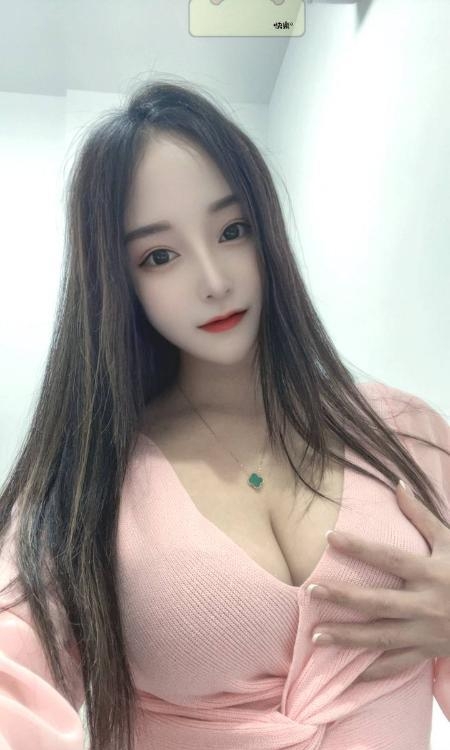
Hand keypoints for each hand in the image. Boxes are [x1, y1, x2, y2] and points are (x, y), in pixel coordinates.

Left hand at [307, 480, 449, 682]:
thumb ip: (421, 515)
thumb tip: (397, 484)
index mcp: (431, 573)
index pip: (389, 557)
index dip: (359, 547)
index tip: (329, 537)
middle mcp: (426, 604)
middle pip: (378, 601)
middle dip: (342, 597)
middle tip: (310, 591)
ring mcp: (427, 632)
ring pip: (381, 638)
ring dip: (347, 638)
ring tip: (315, 636)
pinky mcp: (429, 652)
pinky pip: (397, 665)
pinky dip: (373, 672)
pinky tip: (347, 674)